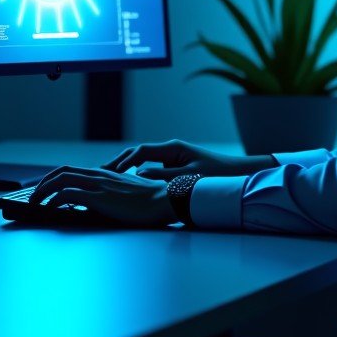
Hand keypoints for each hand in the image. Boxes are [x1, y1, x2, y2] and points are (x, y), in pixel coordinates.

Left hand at [28, 166, 174, 226]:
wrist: (165, 199)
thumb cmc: (150, 200)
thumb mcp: (126, 193)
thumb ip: (110, 194)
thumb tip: (96, 205)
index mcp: (104, 174)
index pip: (71, 170)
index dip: (53, 178)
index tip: (44, 188)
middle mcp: (99, 175)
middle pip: (62, 172)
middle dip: (42, 184)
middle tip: (33, 196)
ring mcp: (99, 185)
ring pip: (62, 180)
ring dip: (43, 191)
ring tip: (35, 203)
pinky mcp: (101, 197)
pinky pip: (70, 195)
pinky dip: (56, 200)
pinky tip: (51, 208)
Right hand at [101, 139, 277, 179]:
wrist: (237, 174)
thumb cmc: (216, 174)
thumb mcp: (188, 177)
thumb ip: (163, 177)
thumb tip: (139, 177)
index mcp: (172, 149)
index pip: (140, 152)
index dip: (123, 161)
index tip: (109, 172)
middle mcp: (170, 150)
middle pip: (138, 154)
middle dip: (119, 163)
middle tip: (99, 173)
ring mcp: (172, 158)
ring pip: (143, 163)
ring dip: (128, 170)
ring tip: (108, 181)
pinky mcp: (176, 168)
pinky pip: (152, 170)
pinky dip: (139, 176)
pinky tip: (129, 188)